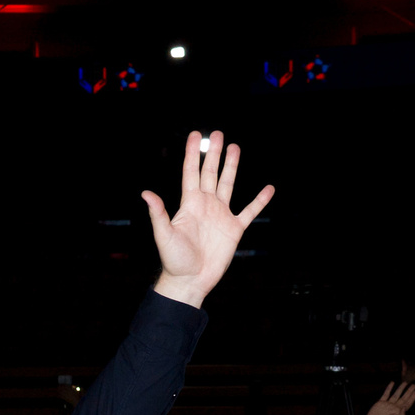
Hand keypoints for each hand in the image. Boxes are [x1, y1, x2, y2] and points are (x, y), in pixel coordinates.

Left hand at [144, 130, 273, 309]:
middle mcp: (205, 205)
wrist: (190, 281)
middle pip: (210, 173)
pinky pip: (250, 211)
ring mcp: (221, 215)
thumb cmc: (174, 260)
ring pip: (228, 185)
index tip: (194, 135)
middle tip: (218, 134)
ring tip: (235, 147)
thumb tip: (146, 193)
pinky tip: (268, 189)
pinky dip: (259, 201)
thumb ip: (158, 213)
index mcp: (189, 204)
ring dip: (232, 167)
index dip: (192, 154)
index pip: (191, 173)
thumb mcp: (164, 235)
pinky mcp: (234, 229)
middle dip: (214, 154)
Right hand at [358, 382, 414, 414]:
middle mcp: (394, 407)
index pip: (408, 404)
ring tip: (405, 382)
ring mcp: (387, 404)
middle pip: (404, 398)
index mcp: (398, 413)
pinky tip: (392, 383)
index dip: (413, 398)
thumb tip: (405, 407)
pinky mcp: (380, 402)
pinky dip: (389, 388)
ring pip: (396, 394)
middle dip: (409, 391)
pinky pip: (386, 394)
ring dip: (401, 388)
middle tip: (414, 385)